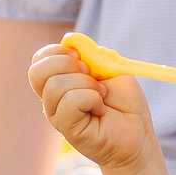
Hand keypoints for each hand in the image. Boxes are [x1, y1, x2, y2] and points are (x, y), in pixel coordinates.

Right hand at [28, 44, 155, 172]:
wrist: (138, 134)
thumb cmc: (126, 104)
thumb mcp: (112, 69)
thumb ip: (92, 54)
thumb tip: (70, 40)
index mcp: (59, 81)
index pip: (39, 60)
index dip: (57, 51)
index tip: (82, 57)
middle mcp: (52, 99)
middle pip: (37, 71)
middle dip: (68, 65)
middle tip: (91, 76)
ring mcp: (57, 115)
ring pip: (55, 85)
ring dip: (86, 84)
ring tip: (101, 96)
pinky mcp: (67, 128)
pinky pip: (70, 102)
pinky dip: (91, 99)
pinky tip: (100, 109)